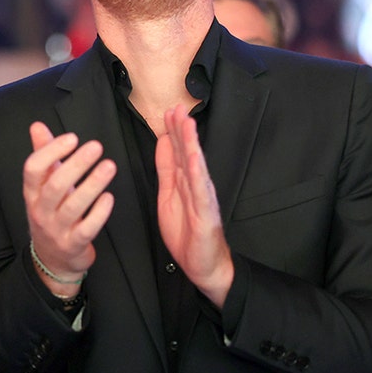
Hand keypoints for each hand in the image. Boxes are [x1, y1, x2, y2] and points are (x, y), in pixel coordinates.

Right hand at [23, 122, 115, 293]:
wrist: (53, 259)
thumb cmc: (51, 213)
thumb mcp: (43, 186)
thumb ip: (43, 155)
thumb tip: (37, 126)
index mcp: (31, 193)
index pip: (33, 169)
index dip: (51, 151)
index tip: (72, 138)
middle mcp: (40, 210)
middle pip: (55, 185)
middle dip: (76, 164)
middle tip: (97, 147)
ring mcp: (56, 229)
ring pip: (72, 206)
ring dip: (92, 184)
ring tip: (109, 166)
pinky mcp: (73, 244)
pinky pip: (86, 228)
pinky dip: (99, 212)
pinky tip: (109, 197)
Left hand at [155, 109, 232, 307]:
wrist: (203, 265)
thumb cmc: (187, 232)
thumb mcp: (168, 195)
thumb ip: (166, 170)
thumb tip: (164, 143)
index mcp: (184, 182)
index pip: (178, 152)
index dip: (173, 132)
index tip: (168, 111)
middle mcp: (196, 186)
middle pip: (188, 153)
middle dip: (182, 130)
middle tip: (177, 108)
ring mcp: (203, 199)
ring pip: (196, 167)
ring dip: (191, 144)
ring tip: (187, 124)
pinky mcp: (207, 214)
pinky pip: (201, 192)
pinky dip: (198, 174)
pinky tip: (195, 158)